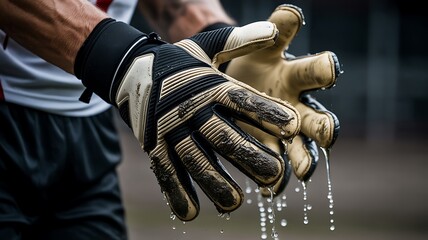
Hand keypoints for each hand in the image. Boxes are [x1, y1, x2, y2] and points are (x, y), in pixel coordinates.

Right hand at [75, 19, 300, 220]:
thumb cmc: (178, 63)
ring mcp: (169, 129)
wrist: (131, 70)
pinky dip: (176, 192)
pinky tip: (190, 214)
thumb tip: (273, 30)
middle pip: (223, 136)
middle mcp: (191, 108)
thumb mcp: (206, 48)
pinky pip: (165, 171)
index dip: (268, 113)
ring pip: (195, 160)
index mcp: (209, 85)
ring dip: (214, 183)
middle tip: (274, 175)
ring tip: (234, 204)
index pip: (243, 100)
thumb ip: (240, 41)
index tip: (292, 128)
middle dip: (249, 156)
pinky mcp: (153, 145)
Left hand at [225, 4, 341, 192]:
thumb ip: (268, 31)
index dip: (324, 69)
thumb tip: (289, 14)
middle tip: (326, 131)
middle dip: (324, 125)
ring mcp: (283, 130)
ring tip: (302, 170)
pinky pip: (277, 169)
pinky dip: (275, 180)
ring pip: (302, 148)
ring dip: (304, 159)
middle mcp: (296, 104)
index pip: (315, 71)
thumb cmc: (241, 58)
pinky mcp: (267, 148)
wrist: (223, 80)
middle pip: (318, 116)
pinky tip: (267, 188)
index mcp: (294, 75)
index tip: (328, 66)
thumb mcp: (250, 43)